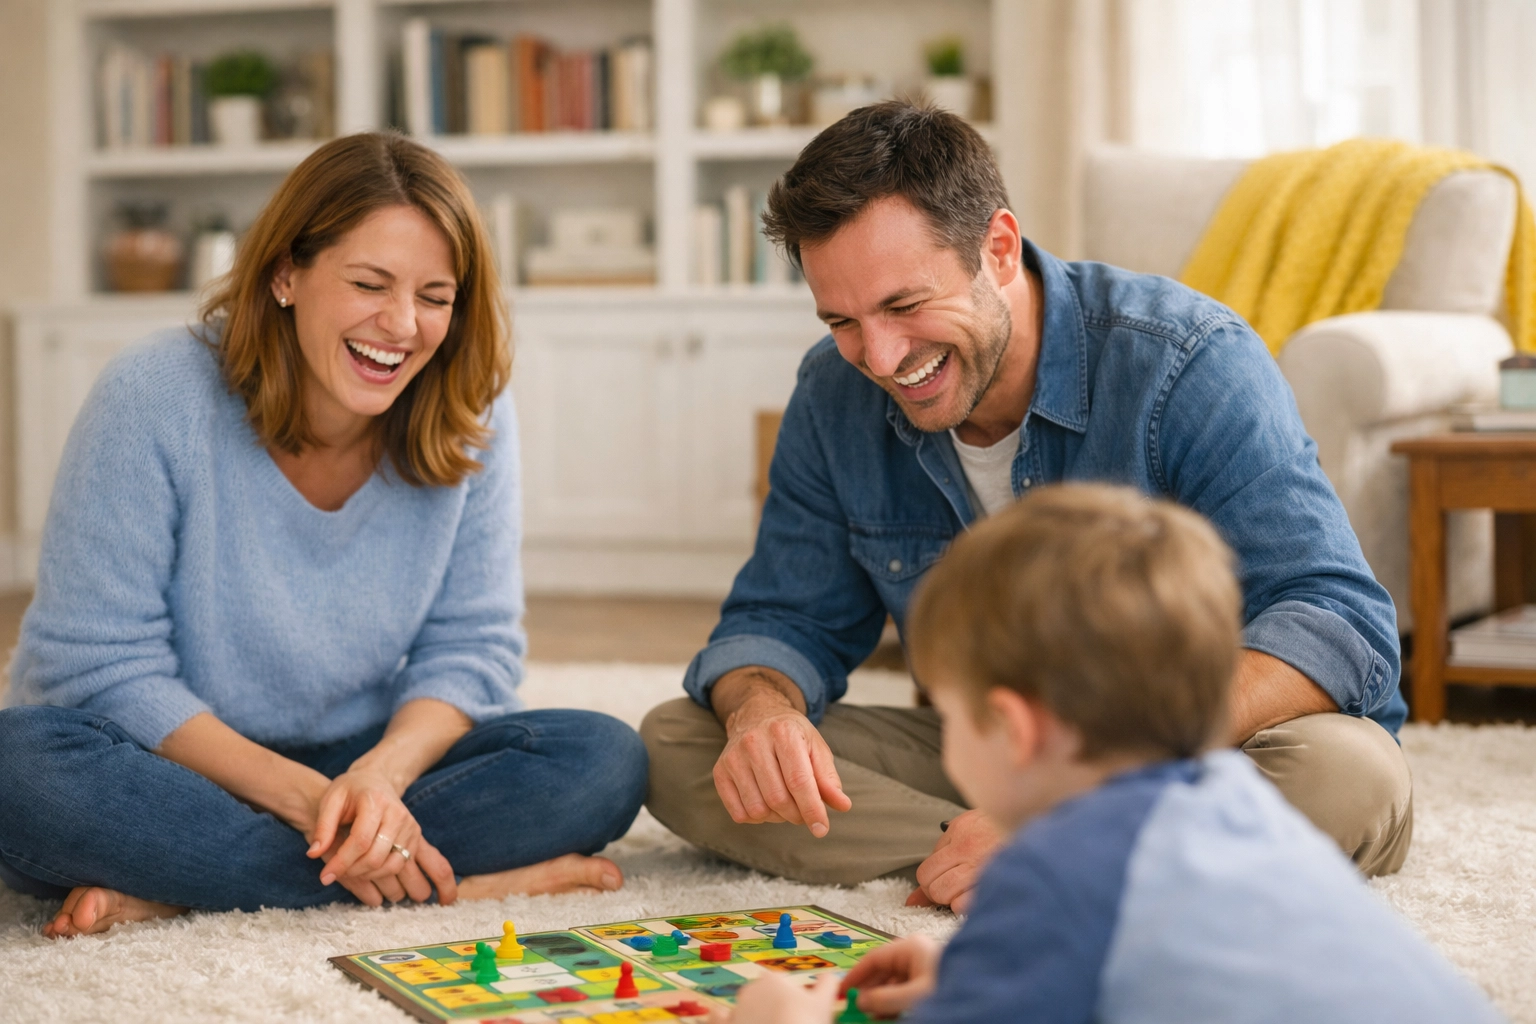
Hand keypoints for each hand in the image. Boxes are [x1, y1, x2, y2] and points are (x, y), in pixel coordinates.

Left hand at [306, 767, 457, 904]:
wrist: (376, 779)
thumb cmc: (350, 790)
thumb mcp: (331, 799)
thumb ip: (322, 826)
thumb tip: (315, 854)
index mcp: (376, 802)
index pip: (360, 841)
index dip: (341, 862)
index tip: (324, 876)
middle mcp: (399, 816)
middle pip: (377, 857)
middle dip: (354, 872)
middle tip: (334, 875)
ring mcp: (411, 828)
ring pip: (394, 865)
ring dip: (373, 879)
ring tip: (355, 876)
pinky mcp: (417, 839)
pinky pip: (423, 864)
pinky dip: (423, 882)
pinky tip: (436, 900)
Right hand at [711, 673, 851, 836]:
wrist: (757, 715)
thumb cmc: (792, 736)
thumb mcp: (816, 748)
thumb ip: (829, 779)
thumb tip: (843, 806)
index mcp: (784, 733)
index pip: (799, 781)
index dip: (812, 810)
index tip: (821, 829)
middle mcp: (754, 742)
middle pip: (778, 799)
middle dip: (796, 815)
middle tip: (804, 812)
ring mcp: (734, 757)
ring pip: (758, 809)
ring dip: (777, 818)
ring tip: (785, 804)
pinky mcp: (720, 771)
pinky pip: (739, 814)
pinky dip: (757, 818)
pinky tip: (765, 802)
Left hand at [716, 971, 839, 1023]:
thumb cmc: (804, 1022)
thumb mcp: (824, 1003)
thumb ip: (827, 984)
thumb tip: (829, 976)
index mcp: (772, 979)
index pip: (784, 985)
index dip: (794, 1000)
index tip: (801, 1014)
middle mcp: (749, 991)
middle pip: (762, 997)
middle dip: (772, 1008)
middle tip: (788, 1021)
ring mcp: (735, 1011)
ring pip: (742, 1011)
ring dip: (751, 1017)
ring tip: (766, 1023)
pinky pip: (719, 1019)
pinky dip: (722, 1019)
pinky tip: (728, 1019)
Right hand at [840, 934, 940, 1017]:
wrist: (980, 999)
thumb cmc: (949, 988)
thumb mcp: (914, 995)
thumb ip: (885, 998)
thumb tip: (860, 1001)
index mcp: (910, 948)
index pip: (873, 959)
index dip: (855, 975)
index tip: (842, 991)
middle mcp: (914, 954)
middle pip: (882, 972)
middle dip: (867, 991)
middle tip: (854, 1007)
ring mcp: (921, 967)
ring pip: (892, 983)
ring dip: (879, 999)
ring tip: (868, 1014)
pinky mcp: (928, 981)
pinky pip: (903, 991)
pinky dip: (893, 1003)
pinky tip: (884, 1015)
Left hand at [906, 809, 1005, 913]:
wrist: (1043, 820)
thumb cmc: (1007, 829)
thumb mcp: (970, 830)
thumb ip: (943, 856)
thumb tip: (914, 898)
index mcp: (960, 830)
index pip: (926, 870)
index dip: (933, 882)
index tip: (944, 884)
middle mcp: (968, 847)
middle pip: (933, 887)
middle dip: (940, 894)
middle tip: (958, 891)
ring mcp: (983, 865)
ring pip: (948, 897)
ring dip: (956, 901)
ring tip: (974, 893)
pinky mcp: (998, 880)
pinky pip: (967, 906)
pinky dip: (972, 908)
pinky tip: (985, 898)